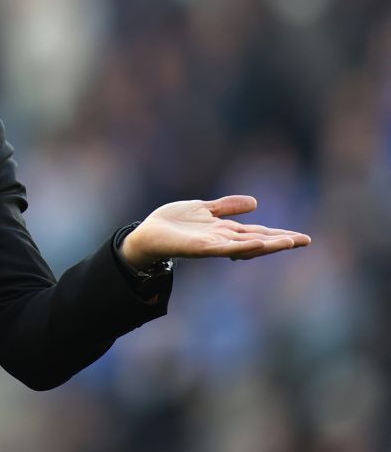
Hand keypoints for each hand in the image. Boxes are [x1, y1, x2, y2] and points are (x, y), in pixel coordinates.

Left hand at [120, 195, 310, 269]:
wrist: (147, 234)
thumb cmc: (173, 224)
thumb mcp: (204, 209)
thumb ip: (227, 206)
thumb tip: (255, 203)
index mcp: (225, 231)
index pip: (258, 233)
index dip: (280, 235)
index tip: (302, 237)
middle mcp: (223, 240)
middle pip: (257, 240)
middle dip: (281, 241)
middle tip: (306, 241)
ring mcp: (213, 245)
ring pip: (245, 246)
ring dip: (267, 245)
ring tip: (289, 242)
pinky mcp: (200, 248)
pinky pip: (223, 248)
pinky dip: (241, 247)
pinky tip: (256, 244)